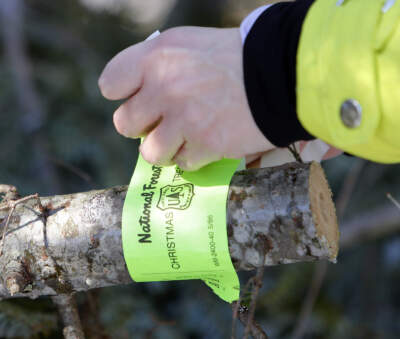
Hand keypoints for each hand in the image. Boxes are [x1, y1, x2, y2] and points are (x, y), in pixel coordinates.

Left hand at [98, 27, 274, 170]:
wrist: (278, 72)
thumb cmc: (232, 57)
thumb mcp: (188, 43)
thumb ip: (156, 64)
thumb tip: (137, 91)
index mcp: (156, 57)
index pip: (110, 84)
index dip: (123, 95)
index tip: (139, 99)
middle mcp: (164, 89)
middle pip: (124, 123)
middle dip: (142, 126)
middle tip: (162, 122)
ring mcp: (184, 120)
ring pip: (150, 152)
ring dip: (164, 149)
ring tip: (182, 139)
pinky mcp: (205, 144)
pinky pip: (183, 163)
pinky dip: (194, 158)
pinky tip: (207, 144)